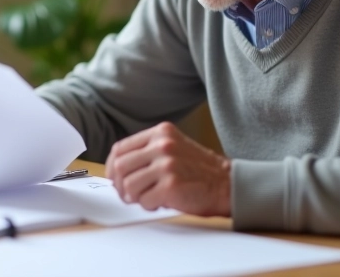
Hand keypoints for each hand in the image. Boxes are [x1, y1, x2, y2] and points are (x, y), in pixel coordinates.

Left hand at [105, 122, 230, 216]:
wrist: (227, 184)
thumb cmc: (199, 171)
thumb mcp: (173, 148)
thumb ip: (148, 152)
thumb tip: (117, 170)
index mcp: (160, 133)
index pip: (120, 148)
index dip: (112, 167)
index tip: (114, 179)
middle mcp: (162, 145)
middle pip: (120, 167)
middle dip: (120, 186)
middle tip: (128, 196)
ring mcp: (167, 164)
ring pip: (129, 186)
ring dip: (135, 198)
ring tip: (149, 198)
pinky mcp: (171, 185)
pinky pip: (144, 200)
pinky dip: (149, 206)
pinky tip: (161, 202)